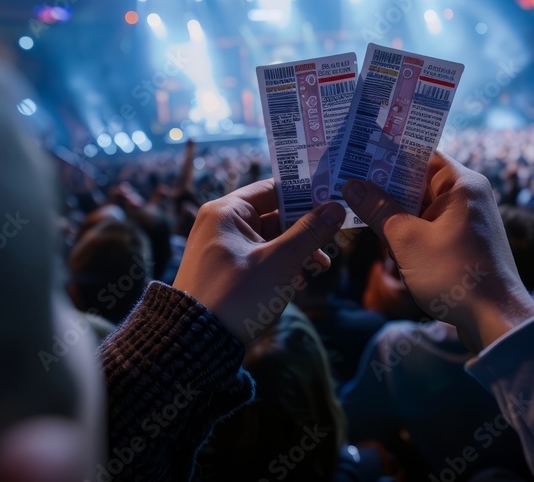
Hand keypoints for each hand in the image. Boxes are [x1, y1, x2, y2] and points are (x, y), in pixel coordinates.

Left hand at [173, 179, 344, 344]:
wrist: (197, 344)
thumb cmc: (237, 295)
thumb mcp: (280, 261)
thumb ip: (310, 232)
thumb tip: (336, 208)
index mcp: (227, 212)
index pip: (273, 188)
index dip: (305, 194)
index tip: (332, 200)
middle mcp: (222, 224)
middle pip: (275, 215)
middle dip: (305, 231)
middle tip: (330, 243)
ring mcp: (224, 249)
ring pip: (271, 239)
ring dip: (297, 251)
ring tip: (318, 268)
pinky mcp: (227, 271)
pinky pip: (261, 258)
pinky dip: (282, 266)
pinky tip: (298, 283)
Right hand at [342, 153, 533, 350]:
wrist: (495, 320)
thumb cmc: (454, 275)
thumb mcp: (407, 240)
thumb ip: (378, 209)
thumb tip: (351, 185)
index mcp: (462, 184)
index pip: (421, 154)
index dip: (388, 153)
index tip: (357, 152)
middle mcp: (468, 195)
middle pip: (419, 179)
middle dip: (385, 184)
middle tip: (346, 178)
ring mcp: (467, 219)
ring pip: (421, 204)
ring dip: (394, 209)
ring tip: (355, 204)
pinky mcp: (464, 241)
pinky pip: (430, 224)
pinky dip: (408, 228)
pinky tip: (382, 234)